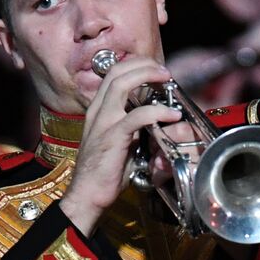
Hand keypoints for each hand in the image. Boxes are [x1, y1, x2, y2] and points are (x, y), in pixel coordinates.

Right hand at [61, 55, 181, 235]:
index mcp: (98, 110)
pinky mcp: (112, 137)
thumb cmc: (104, 173)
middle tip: (163, 70)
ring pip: (122, 84)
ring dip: (147, 76)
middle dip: (143, 64)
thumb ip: (133, 127)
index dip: (135, 66)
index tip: (155, 70)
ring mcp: (103, 122)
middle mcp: (97, 111)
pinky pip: (136, 116)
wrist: (87, 195)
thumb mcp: (120, 142)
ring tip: (166, 79)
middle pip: (117, 71)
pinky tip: (172, 114)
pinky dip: (158, 111)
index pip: (113, 74)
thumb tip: (155, 119)